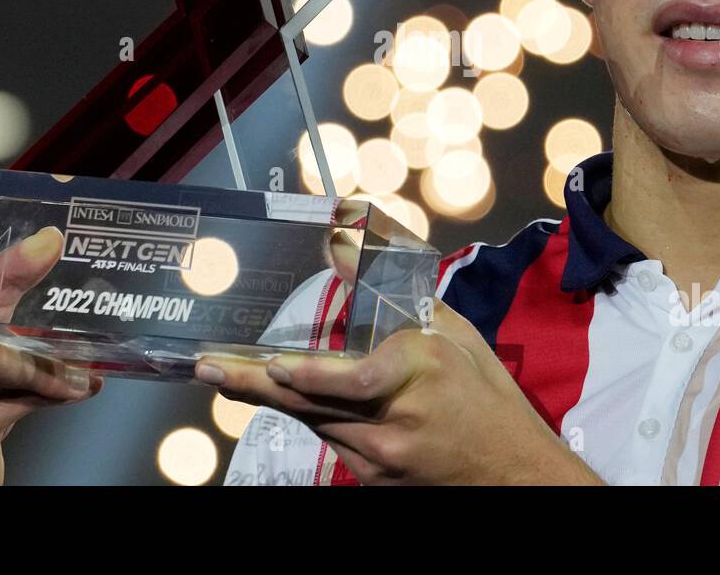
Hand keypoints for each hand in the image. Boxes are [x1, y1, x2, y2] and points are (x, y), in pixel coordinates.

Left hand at [196, 297, 603, 484]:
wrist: (512, 475)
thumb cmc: (486, 396)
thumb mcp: (452, 332)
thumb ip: (393, 287)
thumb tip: (342, 240)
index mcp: (421, 374)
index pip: (358, 381)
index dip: (315, 376)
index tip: (279, 364)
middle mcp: (394, 421)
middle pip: (310, 403)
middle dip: (253, 383)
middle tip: (206, 366)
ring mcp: (380, 457)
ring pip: (310, 421)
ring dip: (267, 396)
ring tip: (223, 374)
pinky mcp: (372, 479)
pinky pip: (328, 438)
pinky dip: (305, 413)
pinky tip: (283, 395)